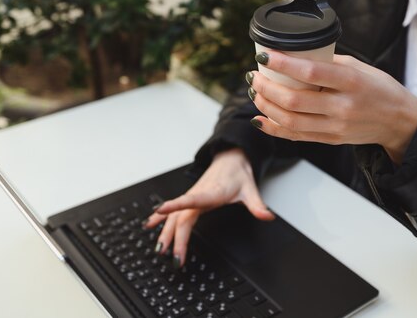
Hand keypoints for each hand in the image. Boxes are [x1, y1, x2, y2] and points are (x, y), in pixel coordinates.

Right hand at [143, 148, 273, 266]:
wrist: (230, 158)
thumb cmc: (238, 174)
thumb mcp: (251, 189)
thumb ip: (257, 205)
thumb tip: (267, 215)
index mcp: (212, 192)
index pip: (192, 199)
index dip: (176, 205)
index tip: (160, 211)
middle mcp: (198, 194)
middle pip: (182, 217)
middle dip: (176, 237)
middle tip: (173, 257)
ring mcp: (192, 196)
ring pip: (174, 216)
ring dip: (165, 232)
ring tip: (159, 249)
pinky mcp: (190, 198)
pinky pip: (173, 211)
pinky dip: (160, 218)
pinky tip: (150, 225)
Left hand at [248, 51, 416, 162]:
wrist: (399, 122)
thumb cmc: (379, 88)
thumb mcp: (360, 68)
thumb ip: (329, 63)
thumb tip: (296, 56)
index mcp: (351, 82)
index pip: (311, 73)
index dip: (282, 64)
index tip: (263, 56)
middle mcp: (343, 107)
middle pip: (294, 100)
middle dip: (266, 87)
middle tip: (254, 76)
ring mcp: (336, 127)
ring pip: (290, 121)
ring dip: (266, 106)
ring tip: (256, 93)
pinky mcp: (331, 140)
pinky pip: (296, 136)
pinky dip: (274, 127)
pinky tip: (260, 118)